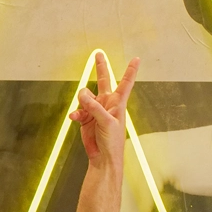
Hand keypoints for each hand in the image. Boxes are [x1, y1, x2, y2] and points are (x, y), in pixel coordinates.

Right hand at [69, 52, 138, 166]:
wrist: (103, 157)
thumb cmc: (113, 141)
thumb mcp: (107, 121)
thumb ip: (94, 107)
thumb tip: (82, 95)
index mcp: (118, 103)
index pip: (125, 82)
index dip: (131, 70)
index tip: (136, 59)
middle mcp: (107, 103)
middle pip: (103, 80)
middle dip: (100, 67)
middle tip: (98, 54)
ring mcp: (95, 110)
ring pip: (84, 96)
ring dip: (82, 102)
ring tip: (82, 111)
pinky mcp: (86, 118)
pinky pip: (78, 110)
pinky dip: (75, 113)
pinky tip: (74, 118)